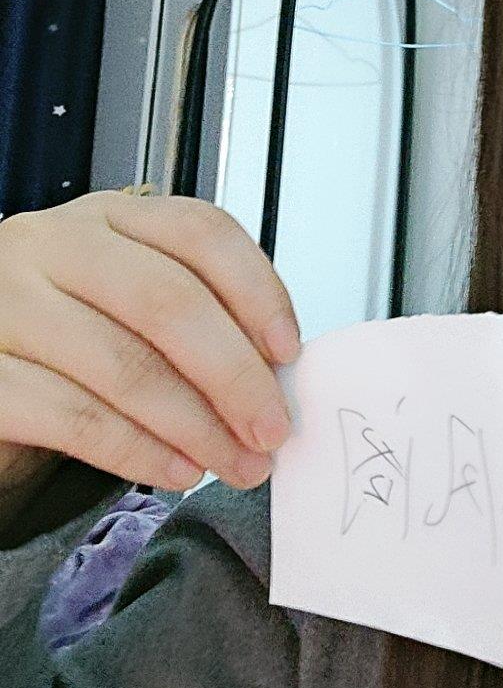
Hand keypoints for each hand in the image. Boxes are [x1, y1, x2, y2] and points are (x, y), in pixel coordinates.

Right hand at [0, 191, 301, 491]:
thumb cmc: (66, 337)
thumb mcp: (126, 301)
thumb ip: (196, 317)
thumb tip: (274, 374)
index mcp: (106, 217)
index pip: (200, 231)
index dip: (257, 291)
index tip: (289, 351)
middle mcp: (51, 245)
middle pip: (168, 300)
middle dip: (235, 374)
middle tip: (271, 427)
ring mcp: (7, 305)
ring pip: (126, 365)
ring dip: (197, 426)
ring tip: (236, 462)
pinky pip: (76, 419)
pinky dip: (139, 452)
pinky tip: (177, 469)